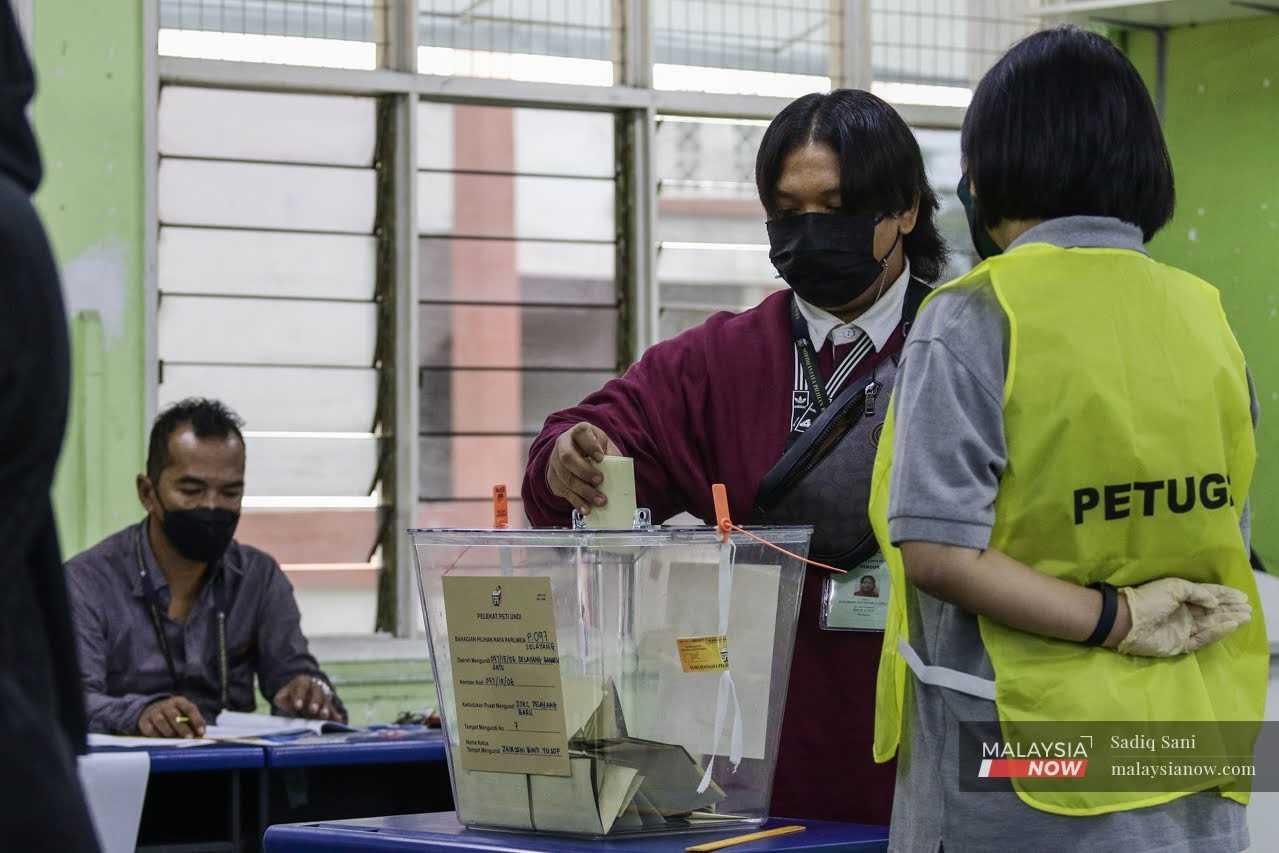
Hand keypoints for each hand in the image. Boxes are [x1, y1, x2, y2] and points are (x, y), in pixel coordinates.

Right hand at [137, 696, 205, 737]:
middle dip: (182, 728)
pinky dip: (156, 735)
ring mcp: (154, 712)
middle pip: (174, 715)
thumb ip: (193, 722)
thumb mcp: (185, 714)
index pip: (189, 708)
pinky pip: (149, 729)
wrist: (151, 709)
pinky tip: (162, 741)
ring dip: (169, 732)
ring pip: (161, 721)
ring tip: (175, 740)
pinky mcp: (144, 721)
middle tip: (189, 738)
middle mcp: (166, 705)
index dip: (196, 720)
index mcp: (179, 701)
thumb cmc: (175, 714)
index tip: (201, 733)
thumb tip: (201, 734)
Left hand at [273, 674, 344, 721]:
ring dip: (326, 708)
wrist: (304, 688)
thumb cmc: (291, 694)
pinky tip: (338, 721)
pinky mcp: (328, 704)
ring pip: (326, 700)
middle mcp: (316, 687)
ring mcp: (323, 695)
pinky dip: (335, 715)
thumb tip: (280, 701)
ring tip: (324, 716)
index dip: (299, 697)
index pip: (301, 689)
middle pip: (317, 693)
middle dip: (315, 702)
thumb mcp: (283, 694)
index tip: (297, 706)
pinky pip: (333, 709)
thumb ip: (281, 698)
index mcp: (303, 682)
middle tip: (313, 710)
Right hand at [546, 422, 621, 515]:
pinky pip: (563, 491)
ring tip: (600, 501)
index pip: (581, 434)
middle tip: (600, 481)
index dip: (590, 446)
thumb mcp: (604, 444)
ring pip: (565, 477)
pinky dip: (576, 501)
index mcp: (578, 432)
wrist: (575, 451)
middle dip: (584, 471)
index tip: (601, 458)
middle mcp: (563, 445)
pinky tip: (587, 508)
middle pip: (568, 458)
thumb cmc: (593, 448)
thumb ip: (611, 454)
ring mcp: (555, 462)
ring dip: (583, 491)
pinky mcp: (553, 478)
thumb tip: (622, 473)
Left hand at [1115, 578, 1249, 656]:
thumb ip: (1197, 592)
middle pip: (1211, 611)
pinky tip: (1229, 625)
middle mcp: (1182, 612)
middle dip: (1230, 609)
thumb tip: (1214, 601)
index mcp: (1179, 596)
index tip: (1242, 596)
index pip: (1206, 594)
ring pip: (1210, 625)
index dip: (1224, 595)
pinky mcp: (1180, 644)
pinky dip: (1217, 632)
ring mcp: (1182, 629)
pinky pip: (1202, 639)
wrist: (1127, 621)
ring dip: (1228, 620)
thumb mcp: (1174, 587)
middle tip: (1248, 608)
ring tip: (1245, 616)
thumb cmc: (1148, 599)